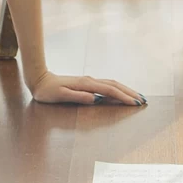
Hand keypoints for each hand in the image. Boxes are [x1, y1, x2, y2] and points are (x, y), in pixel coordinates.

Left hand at [26, 71, 145, 106]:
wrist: (39, 80)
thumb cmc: (48, 91)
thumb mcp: (60, 95)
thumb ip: (77, 97)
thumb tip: (95, 99)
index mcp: (86, 84)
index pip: (109, 90)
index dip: (123, 97)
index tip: (134, 103)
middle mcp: (90, 81)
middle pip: (115, 85)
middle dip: (130, 93)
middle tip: (143, 100)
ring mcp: (89, 81)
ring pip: (112, 84)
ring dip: (126, 90)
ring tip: (137, 97)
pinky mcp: (88, 83)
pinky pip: (107, 85)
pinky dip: (117, 89)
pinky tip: (121, 93)